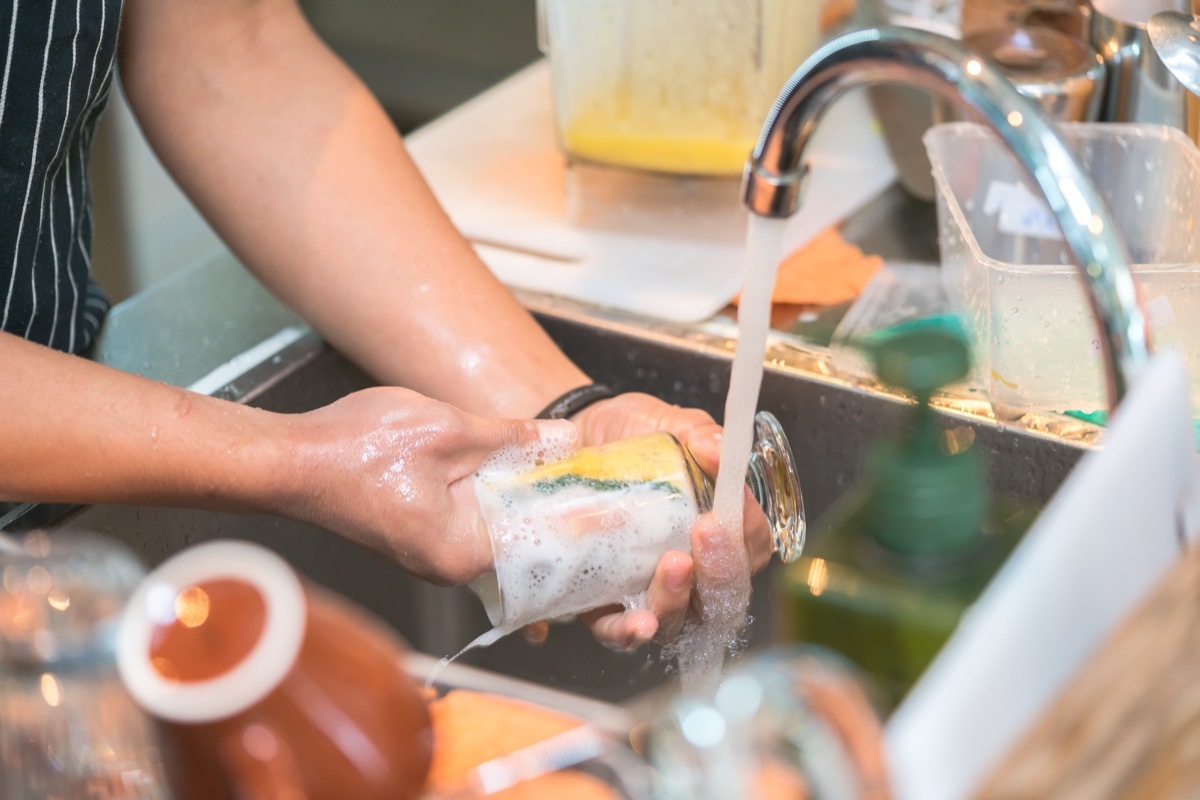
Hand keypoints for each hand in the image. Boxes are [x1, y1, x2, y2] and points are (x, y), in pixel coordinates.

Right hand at [278, 386, 574, 585]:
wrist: (289, 462)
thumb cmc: (355, 449)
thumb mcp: (447, 428)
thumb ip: (511, 437)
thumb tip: (562, 437)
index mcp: (463, 551)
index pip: (542, 542)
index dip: (582, 518)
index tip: (619, 504)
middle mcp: (451, 565)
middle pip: (523, 539)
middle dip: (559, 509)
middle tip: (602, 482)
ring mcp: (432, 552)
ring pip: (498, 528)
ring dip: (527, 501)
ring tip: (569, 473)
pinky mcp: (419, 534)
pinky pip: (473, 521)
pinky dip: (497, 498)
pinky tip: (517, 470)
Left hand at [566, 392, 774, 648]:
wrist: (573, 437)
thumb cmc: (631, 438)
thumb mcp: (669, 425)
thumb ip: (698, 434)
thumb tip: (717, 448)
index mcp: (719, 532)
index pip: (751, 546)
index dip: (748, 529)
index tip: (733, 500)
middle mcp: (692, 573)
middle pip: (723, 597)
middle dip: (721, 571)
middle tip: (704, 534)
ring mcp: (650, 593)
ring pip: (678, 620)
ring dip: (679, 600)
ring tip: (673, 564)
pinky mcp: (604, 604)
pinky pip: (618, 633)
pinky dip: (629, 633)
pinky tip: (638, 622)